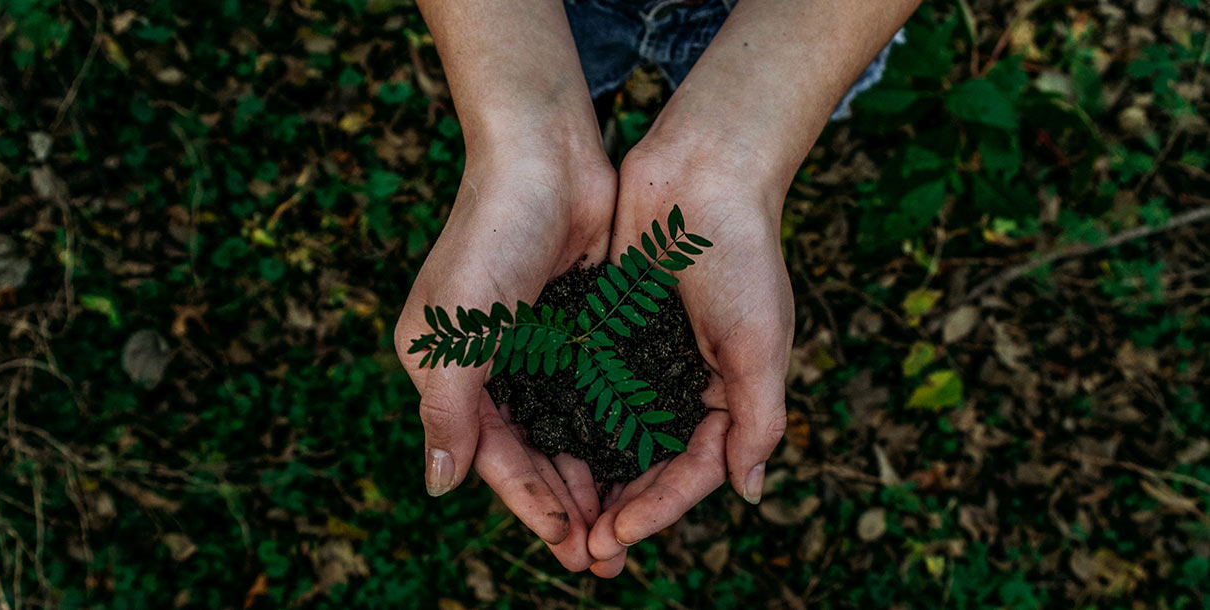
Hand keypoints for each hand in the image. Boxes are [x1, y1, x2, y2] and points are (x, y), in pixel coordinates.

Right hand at [395, 136, 613, 570]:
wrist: (545, 154)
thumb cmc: (491, 235)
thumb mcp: (456, 329)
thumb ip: (447, 410)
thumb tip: (439, 487)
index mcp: (448, 370)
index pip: (492, 456)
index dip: (530, 504)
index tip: (570, 545)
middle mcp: (490, 365)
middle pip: (532, 453)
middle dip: (566, 504)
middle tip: (605, 555)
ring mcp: (536, 347)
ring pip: (567, 430)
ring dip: (594, 476)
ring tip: (626, 523)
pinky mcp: (578, 326)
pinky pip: (595, 392)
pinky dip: (614, 428)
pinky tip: (641, 460)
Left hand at [586, 139, 792, 576]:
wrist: (702, 171)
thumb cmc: (741, 254)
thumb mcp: (760, 343)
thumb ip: (758, 419)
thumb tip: (749, 493)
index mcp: (729, 393)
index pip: (693, 470)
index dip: (657, 509)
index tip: (616, 536)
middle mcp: (685, 383)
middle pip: (649, 463)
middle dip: (620, 508)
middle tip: (583, 550)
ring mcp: (646, 357)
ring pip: (613, 434)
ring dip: (590, 476)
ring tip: (559, 516)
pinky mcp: (610, 329)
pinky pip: (587, 387)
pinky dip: (569, 420)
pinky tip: (541, 448)